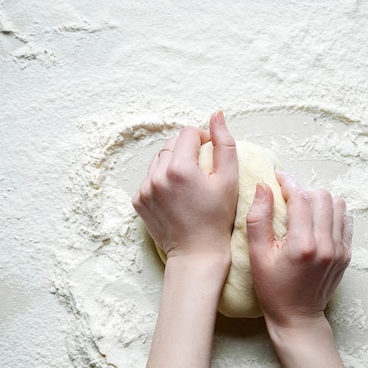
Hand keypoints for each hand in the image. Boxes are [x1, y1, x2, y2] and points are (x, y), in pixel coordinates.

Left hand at [132, 112, 237, 261]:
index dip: (202, 139)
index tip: (210, 156)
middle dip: (186, 151)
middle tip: (201, 172)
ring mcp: (144, 189)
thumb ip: (224, 143)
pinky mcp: (138, 201)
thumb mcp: (229, 179)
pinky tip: (176, 196)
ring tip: (188, 184)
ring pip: (159, 160)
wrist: (197, 253)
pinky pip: (150, 178)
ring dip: (173, 164)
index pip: (188, 133)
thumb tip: (216, 114)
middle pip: (171, 144)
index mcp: (179, 167)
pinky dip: (162, 181)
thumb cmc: (218, 217)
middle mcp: (157, 175)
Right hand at [246, 172, 352, 327]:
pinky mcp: (347, 254)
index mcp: (302, 245)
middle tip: (288, 198)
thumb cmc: (273, 289)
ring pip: (337, 204)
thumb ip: (258, 219)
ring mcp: (340, 250)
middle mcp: (326, 245)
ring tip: (304, 210)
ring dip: (319, 201)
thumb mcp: (257, 256)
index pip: (300, 198)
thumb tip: (263, 187)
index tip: (277, 178)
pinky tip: (317, 221)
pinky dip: (332, 213)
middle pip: (321, 196)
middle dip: (303, 191)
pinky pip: (346, 220)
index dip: (288, 182)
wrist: (297, 317)